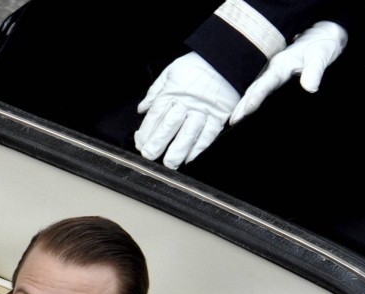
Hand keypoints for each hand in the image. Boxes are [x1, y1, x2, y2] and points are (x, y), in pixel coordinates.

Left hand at [135, 52, 239, 169]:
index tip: (140, 143)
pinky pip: (208, 135)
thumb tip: (142, 109)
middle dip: (157, 143)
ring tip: (170, 163)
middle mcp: (186, 103)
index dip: (146, 131)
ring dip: (178, 150)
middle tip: (149, 156)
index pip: (155, 115)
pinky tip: (190, 159)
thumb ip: (155, 91)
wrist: (225, 58)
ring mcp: (203, 111)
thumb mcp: (170, 72)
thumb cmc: (196, 66)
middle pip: (169, 126)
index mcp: (172, 92)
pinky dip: (199, 148)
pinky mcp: (218, 116)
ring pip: (188, 133)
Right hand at [231, 21, 348, 123]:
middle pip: (254, 89)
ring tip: (233, 120)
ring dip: (242, 104)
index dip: (256, 97)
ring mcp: (273, 73)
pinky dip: (250, 100)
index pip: (265, 83)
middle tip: (233, 122)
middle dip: (242, 105)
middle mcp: (273, 69)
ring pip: (254, 90)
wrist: (324, 36)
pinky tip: (246, 110)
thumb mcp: (320, 56)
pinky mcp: (277, 77)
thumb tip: (310, 88)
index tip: (247, 110)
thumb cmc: (322, 45)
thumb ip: (314, 71)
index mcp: (281, 65)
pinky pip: (260, 90)